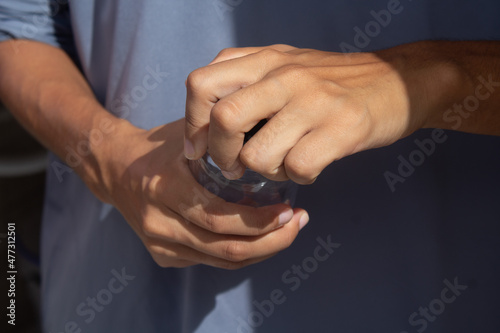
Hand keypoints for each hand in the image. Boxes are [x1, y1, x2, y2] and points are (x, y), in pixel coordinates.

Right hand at [88, 118, 307, 268]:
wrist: (116, 168)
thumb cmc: (161, 147)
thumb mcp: (190, 134)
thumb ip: (225, 140)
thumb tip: (275, 144)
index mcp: (165, 188)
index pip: (219, 218)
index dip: (260, 222)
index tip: (291, 210)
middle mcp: (159, 223)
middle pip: (225, 249)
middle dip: (271, 241)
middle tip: (298, 223)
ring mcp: (159, 244)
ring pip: (221, 261)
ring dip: (262, 251)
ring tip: (288, 231)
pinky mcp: (163, 256)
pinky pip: (211, 262)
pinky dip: (242, 254)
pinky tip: (262, 238)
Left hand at [184, 43, 464, 182]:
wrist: (398, 80)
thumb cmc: (332, 81)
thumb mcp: (285, 65)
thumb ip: (244, 81)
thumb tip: (203, 124)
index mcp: (265, 59)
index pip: (201, 84)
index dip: (193, 123)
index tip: (199, 149)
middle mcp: (285, 76)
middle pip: (224, 119)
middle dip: (221, 155)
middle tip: (233, 167)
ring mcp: (314, 101)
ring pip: (258, 154)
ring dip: (265, 170)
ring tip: (283, 162)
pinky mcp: (342, 128)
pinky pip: (297, 168)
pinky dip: (297, 177)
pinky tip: (310, 165)